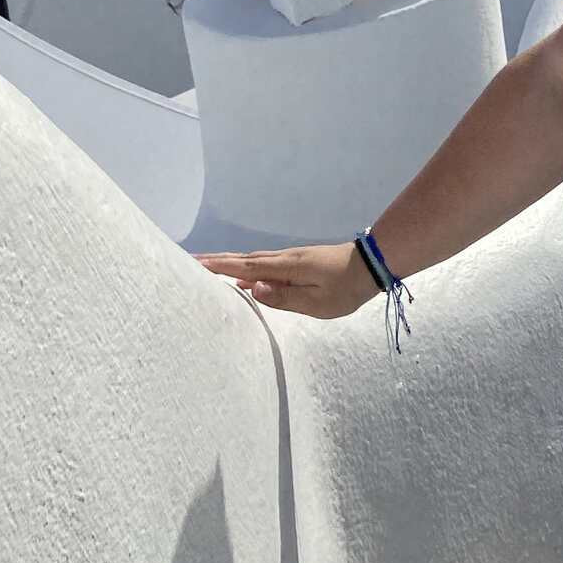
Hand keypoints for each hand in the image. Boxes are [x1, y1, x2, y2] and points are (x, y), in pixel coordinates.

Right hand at [197, 242, 373, 317]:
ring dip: (229, 262)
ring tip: (207, 266)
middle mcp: (283, 260)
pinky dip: (246, 267)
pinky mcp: (297, 263)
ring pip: (253, 261)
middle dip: (217, 261)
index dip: (219, 267)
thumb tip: (251, 288)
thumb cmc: (345, 289)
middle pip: (243, 260)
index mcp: (285, 268)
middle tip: (190, 261)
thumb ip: (283, 297)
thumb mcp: (316, 302)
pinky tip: (242, 277)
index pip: (245, 268)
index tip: (193, 264)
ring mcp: (290, 260)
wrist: (372, 265)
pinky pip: (264, 265)